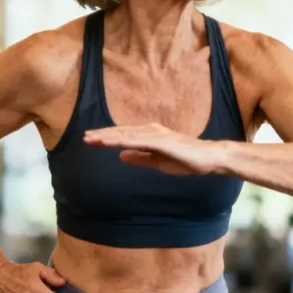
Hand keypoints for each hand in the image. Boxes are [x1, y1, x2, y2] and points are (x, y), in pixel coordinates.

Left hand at [84, 123, 224, 175]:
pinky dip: (123, 140)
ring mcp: (156, 135)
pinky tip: (111, 143)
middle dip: (102, 135)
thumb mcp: (158, 161)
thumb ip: (140, 157)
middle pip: (122, 132)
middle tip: (85, 137)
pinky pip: (138, 141)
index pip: (124, 136)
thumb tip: (121, 155)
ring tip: (92, 139)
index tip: (91, 140)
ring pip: (126, 134)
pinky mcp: (161, 141)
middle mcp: (151, 131)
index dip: (107, 138)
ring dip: (108, 136)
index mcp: (150, 136)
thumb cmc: (186, 160)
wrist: (207, 159)